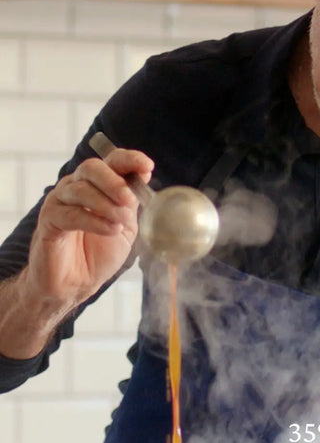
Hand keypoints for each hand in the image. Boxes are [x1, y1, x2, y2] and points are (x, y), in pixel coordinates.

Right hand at [24, 145, 152, 314]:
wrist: (76, 283)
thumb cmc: (100, 253)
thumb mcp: (125, 226)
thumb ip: (131, 204)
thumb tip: (144, 178)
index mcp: (99, 185)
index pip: (113, 161)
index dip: (130, 159)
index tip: (147, 166)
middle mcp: (77, 187)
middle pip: (92, 168)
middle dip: (114, 181)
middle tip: (129, 199)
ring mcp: (60, 202)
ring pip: (80, 190)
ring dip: (105, 205)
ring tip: (120, 221)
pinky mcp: (49, 220)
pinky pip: (70, 214)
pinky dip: (94, 221)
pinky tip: (110, 229)